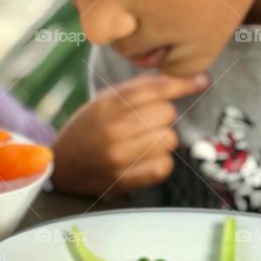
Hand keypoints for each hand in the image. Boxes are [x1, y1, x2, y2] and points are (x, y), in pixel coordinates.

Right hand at [52, 74, 209, 196]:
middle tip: (144, 123)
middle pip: (167, 114)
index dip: (183, 84)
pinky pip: (163, 167)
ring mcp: (118, 157)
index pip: (156, 89)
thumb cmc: (88, 128)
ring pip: (169, 140)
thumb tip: (192, 80)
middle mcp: (112, 129)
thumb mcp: (104, 100)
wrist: (59, 166)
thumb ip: (140, 88)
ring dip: (161, 140)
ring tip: (142, 142)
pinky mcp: (123, 180)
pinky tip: (145, 159)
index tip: (201, 82)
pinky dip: (159, 162)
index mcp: (107, 105)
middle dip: (162, 116)